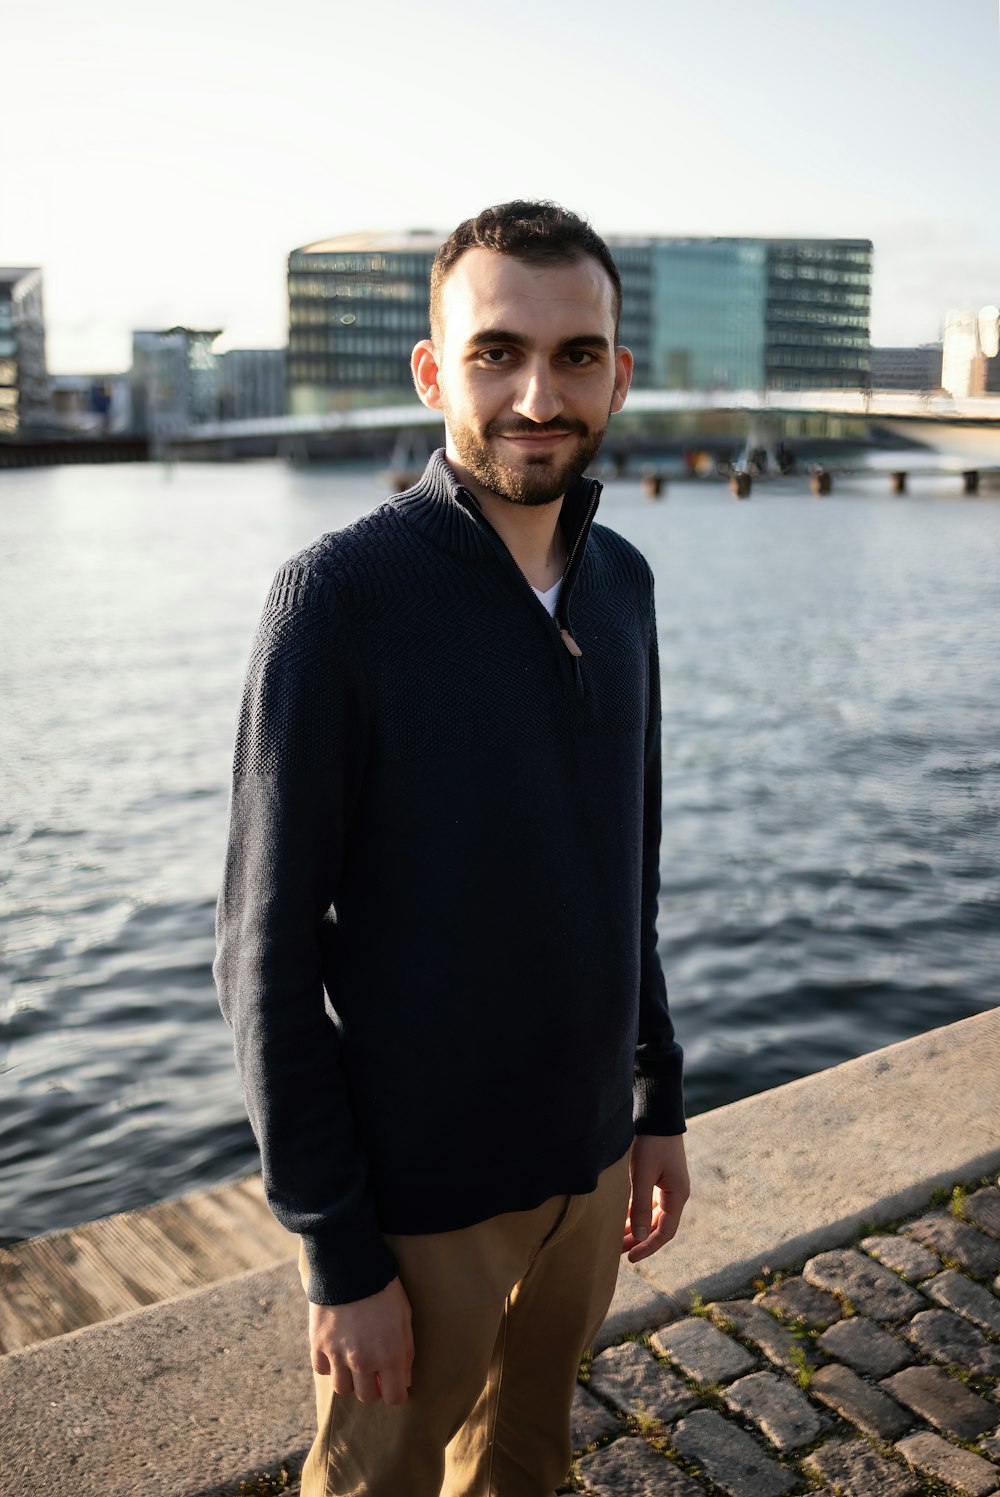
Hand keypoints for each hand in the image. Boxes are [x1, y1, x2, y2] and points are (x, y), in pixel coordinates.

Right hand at [309, 1276, 413, 1405]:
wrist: (350, 1263)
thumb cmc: (384, 1289)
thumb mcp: (405, 1317)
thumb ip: (405, 1352)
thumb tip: (404, 1380)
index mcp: (389, 1355)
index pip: (394, 1397)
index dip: (396, 1393)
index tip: (395, 1385)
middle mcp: (363, 1361)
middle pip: (367, 1397)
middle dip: (373, 1388)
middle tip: (375, 1373)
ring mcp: (337, 1354)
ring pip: (342, 1389)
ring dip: (350, 1380)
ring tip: (354, 1363)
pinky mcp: (318, 1343)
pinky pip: (321, 1370)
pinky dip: (329, 1366)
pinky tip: (336, 1352)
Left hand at [622, 1133, 689, 1262]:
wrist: (656, 1115)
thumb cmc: (651, 1144)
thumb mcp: (642, 1176)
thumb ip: (641, 1207)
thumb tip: (640, 1237)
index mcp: (678, 1196)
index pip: (664, 1232)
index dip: (648, 1247)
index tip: (630, 1258)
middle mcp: (676, 1194)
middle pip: (659, 1226)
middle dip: (639, 1240)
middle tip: (617, 1251)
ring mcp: (669, 1186)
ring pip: (653, 1216)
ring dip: (637, 1228)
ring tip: (617, 1239)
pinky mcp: (660, 1178)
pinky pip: (650, 1203)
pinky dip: (637, 1213)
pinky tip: (622, 1218)